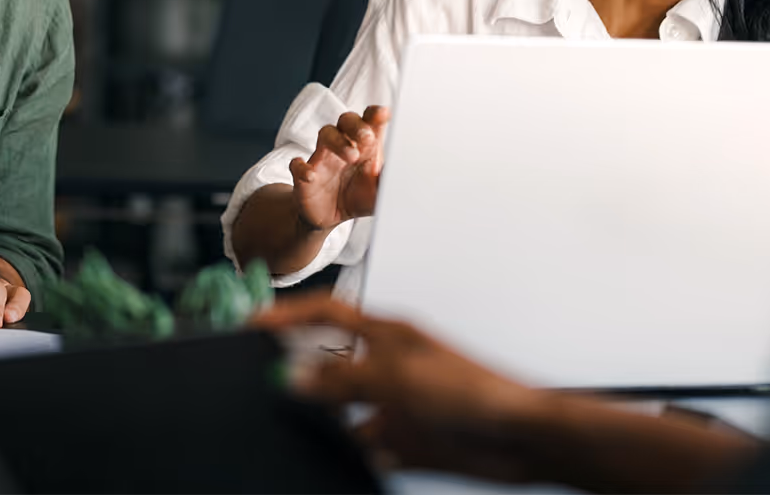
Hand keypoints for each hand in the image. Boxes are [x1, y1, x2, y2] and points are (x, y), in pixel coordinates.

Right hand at [255, 295, 549, 482]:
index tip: (252, 324)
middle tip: (260, 379)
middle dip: (297, 370)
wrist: (517, 438)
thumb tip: (291, 376)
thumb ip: (340, 378)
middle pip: (329, 361)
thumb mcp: (396, 378)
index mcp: (386, 333)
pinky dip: (352, 452)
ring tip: (297, 425)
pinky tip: (344, 456)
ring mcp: (395, 402)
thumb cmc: (474, 391)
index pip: (325, 313)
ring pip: (342, 409)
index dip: (288, 314)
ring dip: (323, 418)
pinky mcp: (405, 438)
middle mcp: (387, 365)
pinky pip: (365, 445)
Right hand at [288, 106, 388, 232]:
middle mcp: (343, 146)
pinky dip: (302, 168)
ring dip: (337, 141)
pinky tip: (311, 175)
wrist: (329, 217)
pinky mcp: (304, 175)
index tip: (384, 113)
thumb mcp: (379, 193)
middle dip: (356, 125)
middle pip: (346, 120)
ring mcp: (322, 158)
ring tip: (351, 156)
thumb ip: (391, 182)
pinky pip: (297, 164)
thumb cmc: (357, 197)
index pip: (369, 121)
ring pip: (325, 134)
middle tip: (367, 137)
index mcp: (364, 147)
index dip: (375, 114)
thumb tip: (408, 176)